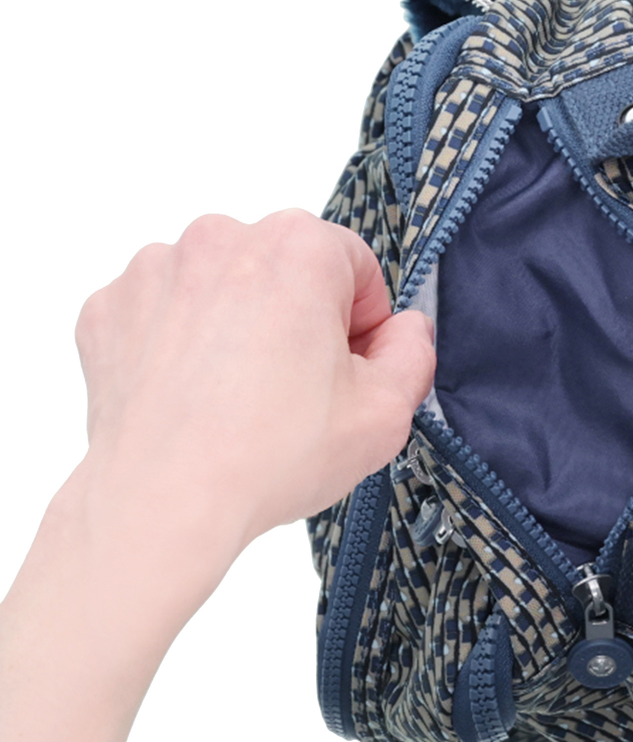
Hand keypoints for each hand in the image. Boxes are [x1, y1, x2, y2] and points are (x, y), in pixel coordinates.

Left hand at [75, 209, 434, 564]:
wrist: (163, 503)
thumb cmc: (269, 456)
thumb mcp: (386, 412)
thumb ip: (414, 353)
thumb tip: (405, 331)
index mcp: (298, 247)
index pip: (355, 265)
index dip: (364, 322)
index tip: (350, 367)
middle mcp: (222, 238)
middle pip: (284, 268)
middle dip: (298, 317)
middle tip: (297, 390)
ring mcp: (156, 271)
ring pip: (221, 286)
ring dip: (237, 325)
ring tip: (239, 397)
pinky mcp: (109, 308)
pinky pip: (162, 311)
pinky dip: (179, 343)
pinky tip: (194, 395)